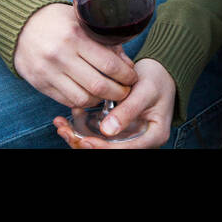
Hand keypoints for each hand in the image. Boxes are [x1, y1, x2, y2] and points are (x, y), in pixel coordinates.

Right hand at [13, 3, 136, 107]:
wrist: (22, 25)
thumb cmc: (58, 20)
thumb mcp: (83, 21)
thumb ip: (105, 40)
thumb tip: (126, 64)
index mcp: (75, 36)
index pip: (109, 64)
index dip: (126, 75)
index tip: (133, 77)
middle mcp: (61, 55)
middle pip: (98, 85)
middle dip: (118, 92)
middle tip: (125, 91)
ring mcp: (49, 72)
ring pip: (82, 98)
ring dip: (100, 100)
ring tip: (107, 94)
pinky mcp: (40, 84)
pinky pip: (66, 101)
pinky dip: (82, 101)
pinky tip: (89, 95)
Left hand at [53, 59, 176, 148]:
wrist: (160, 71)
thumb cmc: (157, 79)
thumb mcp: (145, 91)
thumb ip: (128, 111)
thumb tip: (106, 131)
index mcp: (153, 136)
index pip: (125, 150)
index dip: (103, 148)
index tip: (84, 140)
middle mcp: (139, 140)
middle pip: (109, 150)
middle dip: (84, 144)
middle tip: (65, 131)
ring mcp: (127, 136)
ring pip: (99, 145)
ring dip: (78, 138)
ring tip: (61, 126)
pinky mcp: (116, 129)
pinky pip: (96, 134)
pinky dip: (80, 128)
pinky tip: (67, 119)